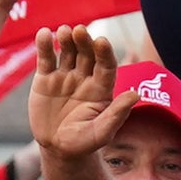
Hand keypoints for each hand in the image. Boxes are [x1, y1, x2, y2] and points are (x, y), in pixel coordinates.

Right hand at [23, 25, 123, 159]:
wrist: (57, 148)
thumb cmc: (84, 143)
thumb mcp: (101, 133)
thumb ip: (117, 114)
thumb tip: (136, 95)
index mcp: (102, 88)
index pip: (106, 65)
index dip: (104, 53)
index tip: (101, 42)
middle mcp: (85, 77)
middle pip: (87, 54)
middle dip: (84, 42)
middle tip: (79, 30)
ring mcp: (65, 75)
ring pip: (67, 52)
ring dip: (66, 39)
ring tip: (64, 31)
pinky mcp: (45, 78)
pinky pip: (46, 58)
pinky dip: (44, 45)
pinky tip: (44, 33)